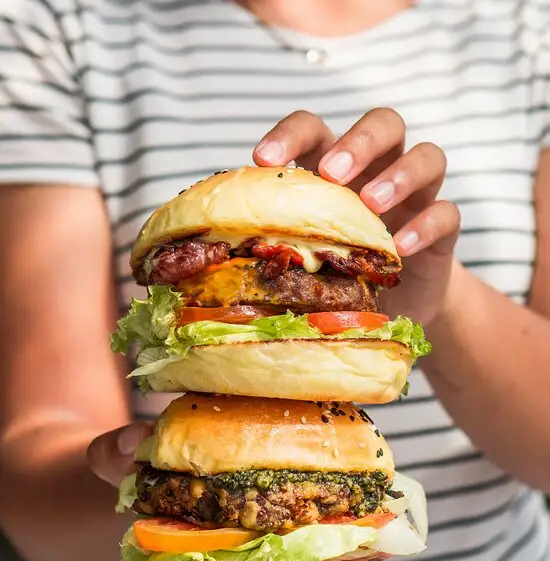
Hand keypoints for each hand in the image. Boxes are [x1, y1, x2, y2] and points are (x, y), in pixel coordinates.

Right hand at [88, 424, 379, 560]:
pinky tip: (379, 526)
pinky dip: (351, 538)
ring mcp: (264, 547)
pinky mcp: (292, 525)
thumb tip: (132, 441)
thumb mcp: (117, 461)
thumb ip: (116, 454)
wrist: (157, 466)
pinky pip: (323, 542)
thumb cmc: (138, 471)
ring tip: (366, 552)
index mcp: (184, 558)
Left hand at [253, 108, 460, 326]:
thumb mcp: (303, 252)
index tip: (264, 158)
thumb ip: (276, 237)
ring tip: (372, 204)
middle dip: (358, 141)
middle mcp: (381, 170)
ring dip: (399, 174)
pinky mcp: (442, 231)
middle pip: (384, 124)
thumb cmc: (338, 272)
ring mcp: (416, 197)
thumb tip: (213, 247)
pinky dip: (426, 225)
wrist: (395, 305)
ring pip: (427, 156)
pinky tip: (401, 247)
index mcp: (337, 167)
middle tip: (333, 172)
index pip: (316, 128)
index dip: (291, 134)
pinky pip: (447, 213)